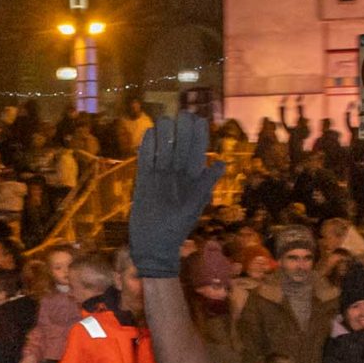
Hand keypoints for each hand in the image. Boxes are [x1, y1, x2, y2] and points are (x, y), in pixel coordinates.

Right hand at [130, 114, 223, 280]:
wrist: (154, 245)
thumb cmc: (176, 229)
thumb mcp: (192, 207)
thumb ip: (204, 185)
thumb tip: (221, 164)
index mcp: (192, 177)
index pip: (197, 148)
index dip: (198, 132)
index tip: (197, 119)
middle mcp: (176, 171)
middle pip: (180, 141)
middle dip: (181, 127)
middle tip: (180, 117)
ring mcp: (159, 173)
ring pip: (162, 144)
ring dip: (164, 133)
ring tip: (164, 128)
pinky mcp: (143, 177)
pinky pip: (144, 155)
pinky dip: (147, 144)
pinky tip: (150, 135)